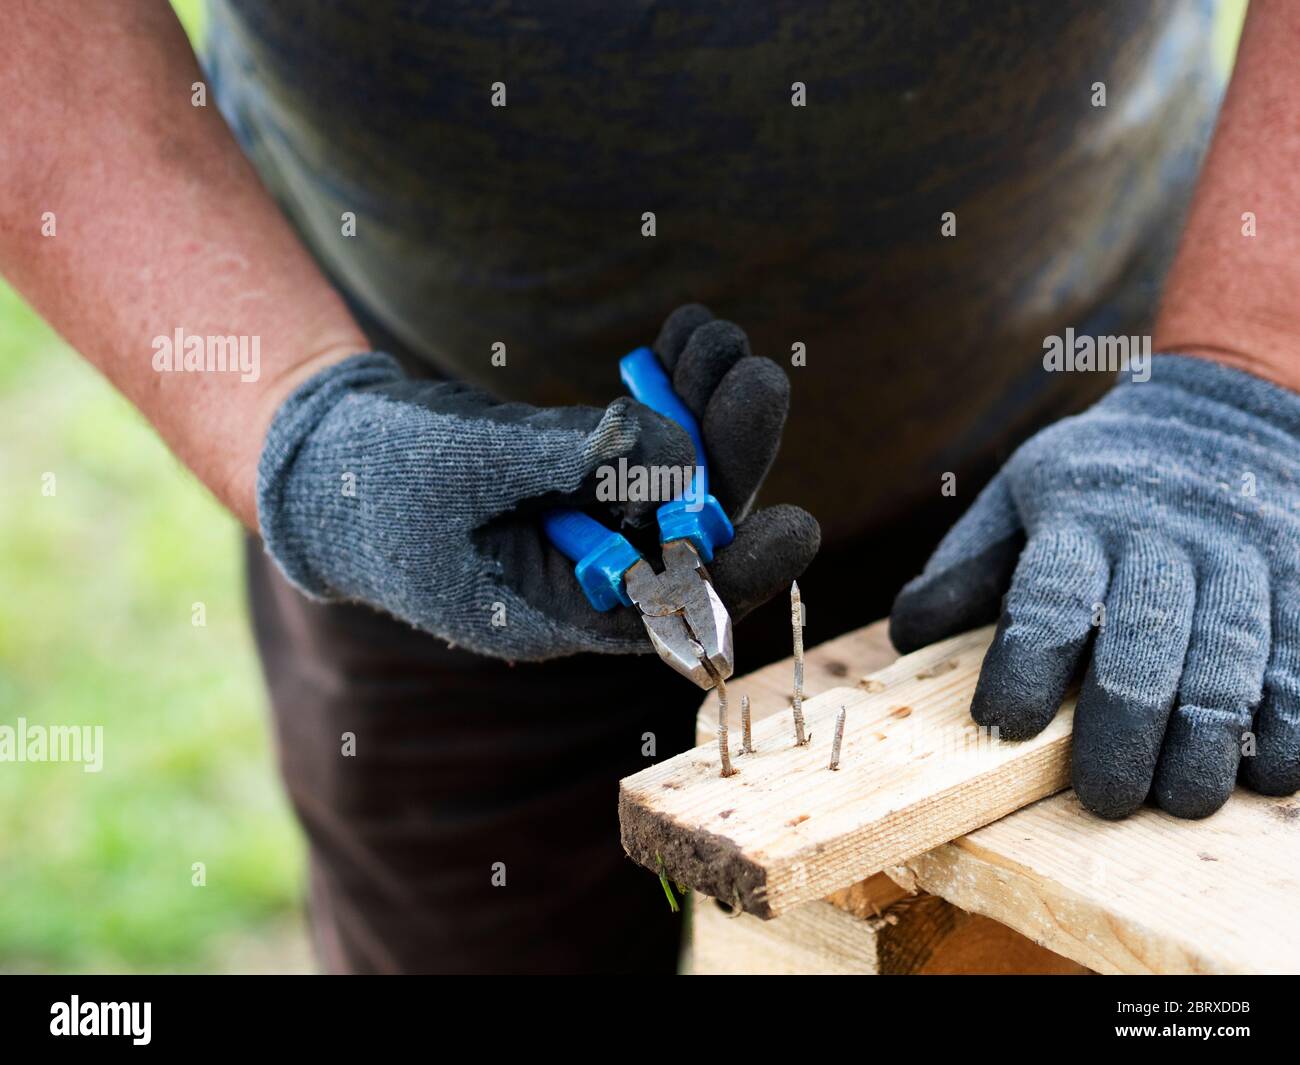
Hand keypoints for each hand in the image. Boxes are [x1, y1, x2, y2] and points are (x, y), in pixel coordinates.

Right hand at [256, 306, 818, 660]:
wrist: (324, 456)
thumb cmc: (375, 482)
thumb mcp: (465, 471)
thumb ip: (571, 462)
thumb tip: (679, 449)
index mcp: (560, 612)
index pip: (671, 610)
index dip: (739, 573)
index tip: (796, 526)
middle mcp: (592, 574)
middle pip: (690, 528)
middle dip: (730, 456)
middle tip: (757, 378)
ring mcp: (592, 518)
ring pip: (678, 473)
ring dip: (705, 406)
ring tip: (717, 335)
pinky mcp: (586, 470)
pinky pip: (646, 434)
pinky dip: (668, 387)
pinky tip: (688, 333)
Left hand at [891, 355, 1299, 818]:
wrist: (1224, 413)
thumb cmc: (1097, 479)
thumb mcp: (1019, 495)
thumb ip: (967, 566)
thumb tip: (908, 634)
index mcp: (1081, 518)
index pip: (1049, 594)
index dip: (1026, 662)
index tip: (1003, 724)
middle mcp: (1163, 537)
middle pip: (1144, 634)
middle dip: (1124, 720)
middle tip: (1102, 796)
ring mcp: (1240, 555)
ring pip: (1229, 649)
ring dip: (1208, 734)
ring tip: (1181, 801)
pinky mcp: (1299, 574)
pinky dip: (1291, 715)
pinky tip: (1268, 774)